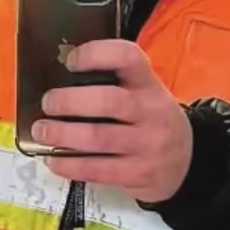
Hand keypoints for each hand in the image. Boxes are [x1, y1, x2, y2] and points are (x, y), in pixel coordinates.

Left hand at [32, 39, 192, 203]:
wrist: (187, 159)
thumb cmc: (151, 116)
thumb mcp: (144, 91)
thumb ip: (114, 81)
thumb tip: (61, 76)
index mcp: (148, 82)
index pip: (127, 57)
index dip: (97, 54)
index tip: (71, 60)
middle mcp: (151, 110)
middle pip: (109, 101)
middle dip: (71, 101)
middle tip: (48, 102)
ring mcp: (147, 144)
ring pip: (100, 138)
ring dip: (63, 134)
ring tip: (42, 130)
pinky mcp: (139, 174)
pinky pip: (99, 170)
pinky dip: (70, 164)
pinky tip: (53, 159)